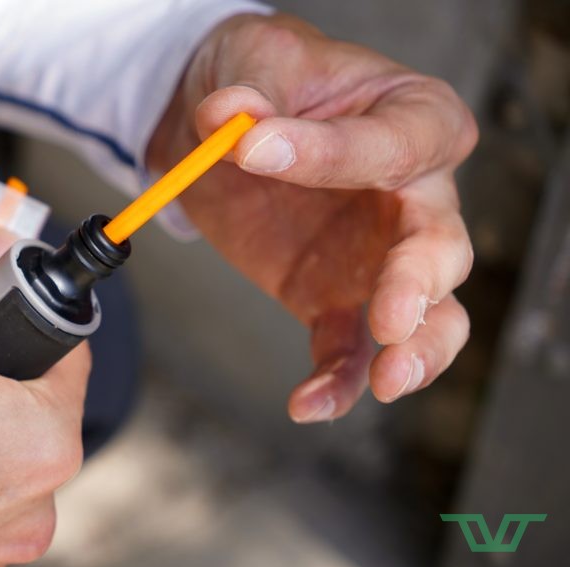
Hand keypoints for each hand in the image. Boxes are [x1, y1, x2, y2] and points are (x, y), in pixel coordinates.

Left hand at [147, 13, 477, 421]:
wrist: (224, 127)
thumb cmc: (263, 80)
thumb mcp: (253, 62)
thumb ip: (249, 91)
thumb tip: (232, 119)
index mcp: (413, 118)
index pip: (398, 146)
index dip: (334, 154)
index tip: (254, 149)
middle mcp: (412, 196)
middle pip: (442, 245)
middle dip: (420, 284)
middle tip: (388, 313)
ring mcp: (379, 257)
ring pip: (427, 315)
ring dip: (414, 351)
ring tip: (387, 378)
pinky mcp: (333, 298)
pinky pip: (348, 349)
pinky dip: (336, 382)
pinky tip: (308, 403)